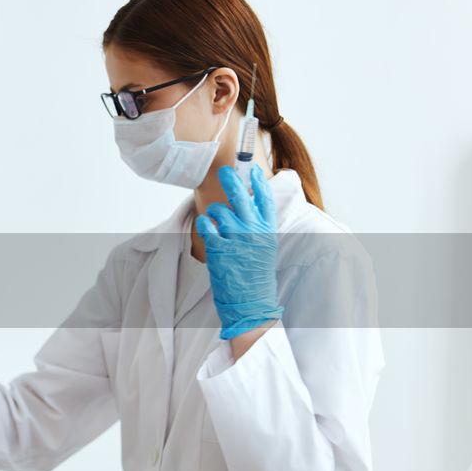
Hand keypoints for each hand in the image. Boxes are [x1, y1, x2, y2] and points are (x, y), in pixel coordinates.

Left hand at [196, 166, 284, 339]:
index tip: (252, 168)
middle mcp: (254, 232)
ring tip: (215, 214)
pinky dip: (203, 222)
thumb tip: (247, 206)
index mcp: (268, 231)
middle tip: (224, 170)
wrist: (251, 302)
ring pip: (220, 210)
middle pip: (241, 197)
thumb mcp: (265, 247)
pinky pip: (207, 226)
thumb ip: (258, 227)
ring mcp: (236, 240)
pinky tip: (204, 223)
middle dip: (232, 180)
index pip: (265, 199)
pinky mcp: (219, 250)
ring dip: (215, 209)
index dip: (258, 181)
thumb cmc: (256, 274)